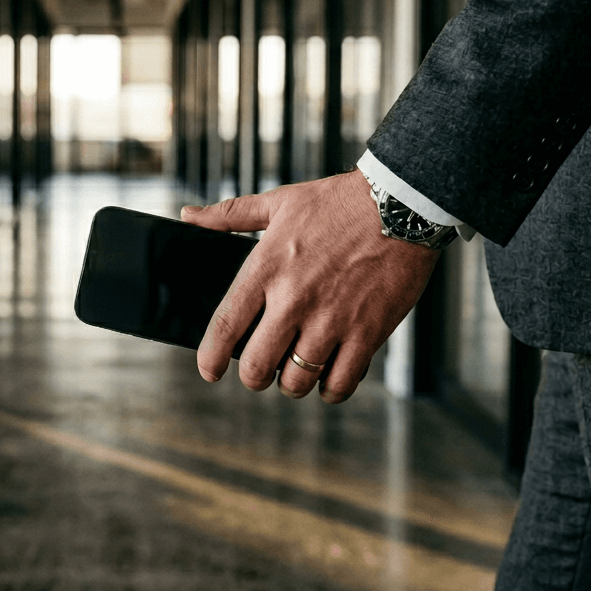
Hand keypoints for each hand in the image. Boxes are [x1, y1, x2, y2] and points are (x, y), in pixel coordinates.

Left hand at [180, 171, 440, 402]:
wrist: (402, 202)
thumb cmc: (339, 201)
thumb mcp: (279, 201)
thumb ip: (229, 215)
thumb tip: (188, 215)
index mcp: (267, 268)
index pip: (226, 325)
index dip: (210, 357)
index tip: (208, 370)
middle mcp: (295, 299)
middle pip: (257, 366)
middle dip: (253, 376)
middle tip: (259, 371)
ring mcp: (332, 319)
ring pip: (297, 381)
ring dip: (292, 383)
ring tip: (297, 369)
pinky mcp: (368, 332)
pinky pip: (341, 383)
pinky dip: (331, 389)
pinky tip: (329, 376)